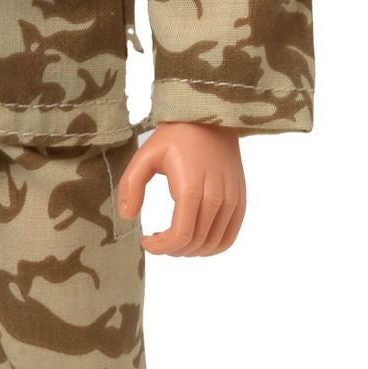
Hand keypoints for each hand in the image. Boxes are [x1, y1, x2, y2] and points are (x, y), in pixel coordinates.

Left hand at [115, 121, 246, 256]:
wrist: (211, 117)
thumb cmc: (176, 136)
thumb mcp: (145, 155)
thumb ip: (132, 185)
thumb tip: (127, 216)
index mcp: (191, 188)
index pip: (180, 235)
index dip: (160, 247)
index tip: (146, 241)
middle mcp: (216, 198)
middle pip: (195, 243)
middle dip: (172, 249)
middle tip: (156, 239)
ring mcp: (232, 200)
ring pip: (213, 244)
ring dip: (190, 250)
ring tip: (173, 238)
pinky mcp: (240, 200)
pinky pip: (229, 237)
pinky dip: (211, 247)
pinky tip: (194, 239)